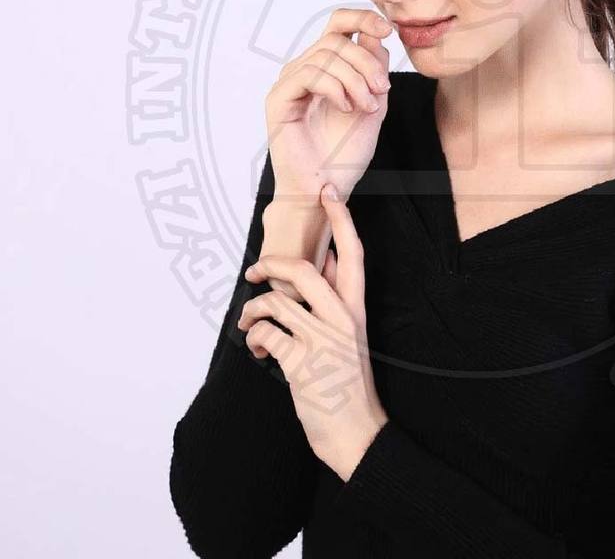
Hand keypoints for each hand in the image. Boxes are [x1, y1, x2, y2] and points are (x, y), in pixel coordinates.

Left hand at [237, 183, 388, 480]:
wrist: (356, 432)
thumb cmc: (348, 381)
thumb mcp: (350, 333)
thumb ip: (340, 296)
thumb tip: (330, 257)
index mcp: (356, 308)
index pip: (353, 252)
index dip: (341, 219)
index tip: (328, 190)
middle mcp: (342, 318)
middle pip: (303, 270)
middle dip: (270, 264)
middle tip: (253, 272)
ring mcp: (322, 340)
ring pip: (275, 303)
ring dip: (252, 313)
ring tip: (250, 326)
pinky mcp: (302, 363)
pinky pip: (265, 336)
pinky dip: (253, 340)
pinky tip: (256, 350)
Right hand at [265, 8, 392, 206]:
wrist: (328, 190)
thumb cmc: (346, 154)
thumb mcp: (373, 104)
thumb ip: (374, 70)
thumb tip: (377, 35)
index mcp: (324, 68)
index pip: (338, 24)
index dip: (362, 18)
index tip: (387, 30)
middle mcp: (302, 70)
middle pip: (336, 38)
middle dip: (366, 61)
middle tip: (382, 89)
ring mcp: (288, 84)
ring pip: (325, 54)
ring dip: (355, 79)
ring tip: (367, 107)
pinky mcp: (278, 100)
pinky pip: (309, 74)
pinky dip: (334, 88)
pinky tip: (346, 108)